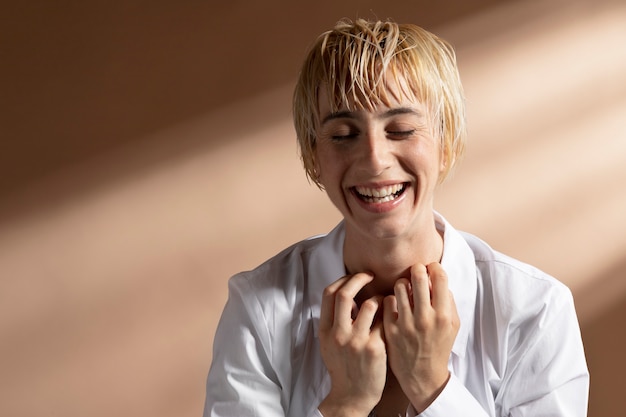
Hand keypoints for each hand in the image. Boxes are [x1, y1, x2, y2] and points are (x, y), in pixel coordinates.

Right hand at [318, 272, 386, 416]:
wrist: (352, 396)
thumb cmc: (344, 367)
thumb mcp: (330, 344)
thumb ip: (337, 320)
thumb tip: (351, 296)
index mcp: (325, 330)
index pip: (329, 294)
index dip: (343, 280)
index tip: (354, 276)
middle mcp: (338, 334)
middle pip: (344, 294)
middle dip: (359, 278)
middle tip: (370, 275)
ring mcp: (356, 341)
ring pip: (369, 304)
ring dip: (379, 297)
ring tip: (385, 299)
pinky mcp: (374, 348)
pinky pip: (384, 321)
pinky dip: (389, 314)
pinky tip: (393, 316)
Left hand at [383, 263, 459, 412]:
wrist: (422, 375)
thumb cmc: (439, 346)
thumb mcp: (453, 325)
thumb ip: (447, 300)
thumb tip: (436, 277)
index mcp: (443, 316)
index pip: (440, 277)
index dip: (434, 267)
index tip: (430, 269)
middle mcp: (425, 318)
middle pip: (418, 276)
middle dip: (416, 269)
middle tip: (415, 272)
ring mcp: (406, 324)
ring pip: (400, 285)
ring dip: (403, 283)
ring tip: (405, 290)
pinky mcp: (390, 329)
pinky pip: (387, 301)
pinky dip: (392, 300)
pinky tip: (396, 306)